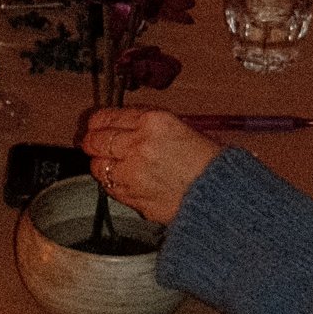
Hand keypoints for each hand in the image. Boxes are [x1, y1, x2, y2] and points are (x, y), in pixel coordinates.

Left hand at [82, 105, 219, 223]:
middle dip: (91, 142)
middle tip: (92, 144)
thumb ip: (149, 126)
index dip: (97, 122)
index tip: (94, 124)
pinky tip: (124, 181)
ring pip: (98, 167)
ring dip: (102, 165)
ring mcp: (132, 173)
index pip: (108, 117)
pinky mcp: (132, 196)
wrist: (221, 195)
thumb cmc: (209, 162)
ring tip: (111, 165)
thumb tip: (124, 127)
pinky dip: (113, 184)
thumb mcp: (181, 129)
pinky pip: (110, 188)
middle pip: (95, 141)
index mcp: (153, 122)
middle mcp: (138, 144)